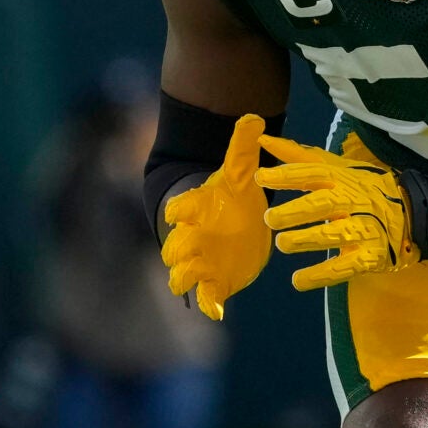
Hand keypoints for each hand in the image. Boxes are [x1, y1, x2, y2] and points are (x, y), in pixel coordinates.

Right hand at [160, 113, 269, 320]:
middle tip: (187, 250)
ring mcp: (200, 261)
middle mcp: (193, 237)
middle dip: (176, 249)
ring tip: (190, 284)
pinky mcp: (213, 280)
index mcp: (197, 208)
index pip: (180, 207)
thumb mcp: (241, 171)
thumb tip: (253, 116)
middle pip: (174, 246)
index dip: (179, 210)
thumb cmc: (231, 195)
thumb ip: (243, 146)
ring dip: (183, 279)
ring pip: (181, 275)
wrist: (230, 220)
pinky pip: (205, 296)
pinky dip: (207, 304)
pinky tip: (216, 311)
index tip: (181, 213)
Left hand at [257, 134, 418, 290]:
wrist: (414, 214)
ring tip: (283, 244)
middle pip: (323, 205)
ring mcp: (365, 230)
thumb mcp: (337, 168)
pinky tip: (298, 280)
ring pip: (334, 235)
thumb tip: (264, 140)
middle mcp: (354, 202)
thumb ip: (299, 157)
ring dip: (307, 240)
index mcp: (343, 179)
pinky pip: (345, 268)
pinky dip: (320, 275)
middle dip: (295, 212)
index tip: (261, 178)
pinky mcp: (371, 257)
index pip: (314, 173)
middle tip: (269, 219)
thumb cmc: (365, 189)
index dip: (288, 176)